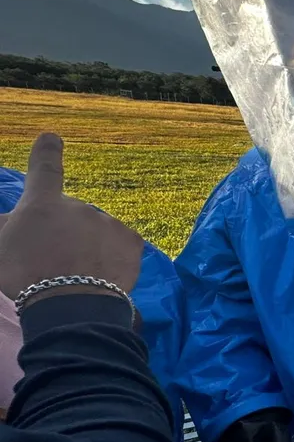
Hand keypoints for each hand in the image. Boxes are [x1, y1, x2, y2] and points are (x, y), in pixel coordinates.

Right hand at [0, 135, 143, 301]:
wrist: (72, 304)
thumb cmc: (27, 275)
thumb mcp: (0, 246)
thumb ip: (4, 225)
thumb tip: (13, 218)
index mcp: (43, 203)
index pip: (44, 169)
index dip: (46, 152)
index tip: (51, 138)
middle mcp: (78, 206)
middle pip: (70, 217)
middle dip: (64, 233)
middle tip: (54, 262)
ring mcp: (108, 222)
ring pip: (95, 232)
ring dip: (88, 246)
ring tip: (77, 274)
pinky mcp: (132, 241)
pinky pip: (119, 245)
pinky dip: (111, 257)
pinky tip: (101, 274)